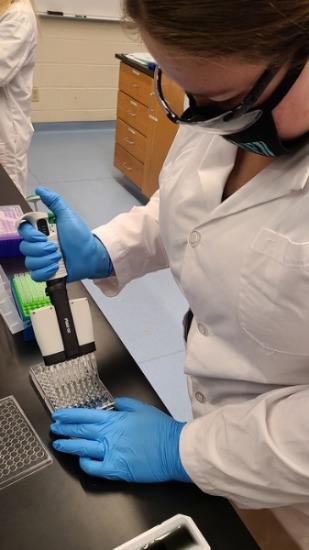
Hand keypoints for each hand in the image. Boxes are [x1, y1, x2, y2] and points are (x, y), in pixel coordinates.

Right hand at [18, 187, 112, 281]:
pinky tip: (55, 268)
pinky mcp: (46, 273)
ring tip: (59, 258)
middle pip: (24, 248)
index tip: (42, 236)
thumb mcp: (68, 216)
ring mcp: (41, 260)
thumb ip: (54, 202)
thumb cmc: (79, 235)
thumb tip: (40, 190)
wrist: (90, 255)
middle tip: (56, 249)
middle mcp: (38, 245)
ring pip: (30, 262)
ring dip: (45, 260)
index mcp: (41, 231)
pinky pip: (35, 275)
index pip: (23, 231)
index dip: (29, 234)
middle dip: (41, 249)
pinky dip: (44, 272)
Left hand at [50, 397, 190, 482]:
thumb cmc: (161, 429)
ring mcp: (110, 453)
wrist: (173, 450)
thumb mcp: (143, 408)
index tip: (59, 415)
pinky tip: (82, 460)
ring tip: (59, 444)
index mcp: (114, 419)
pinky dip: (84, 464)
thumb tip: (115, 404)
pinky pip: (93, 468)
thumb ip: (126, 405)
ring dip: (68, 445)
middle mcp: (108, 435)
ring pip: (82, 449)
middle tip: (55, 427)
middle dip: (64, 428)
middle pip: (80, 431)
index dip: (69, 415)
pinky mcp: (115, 470)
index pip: (85, 416)